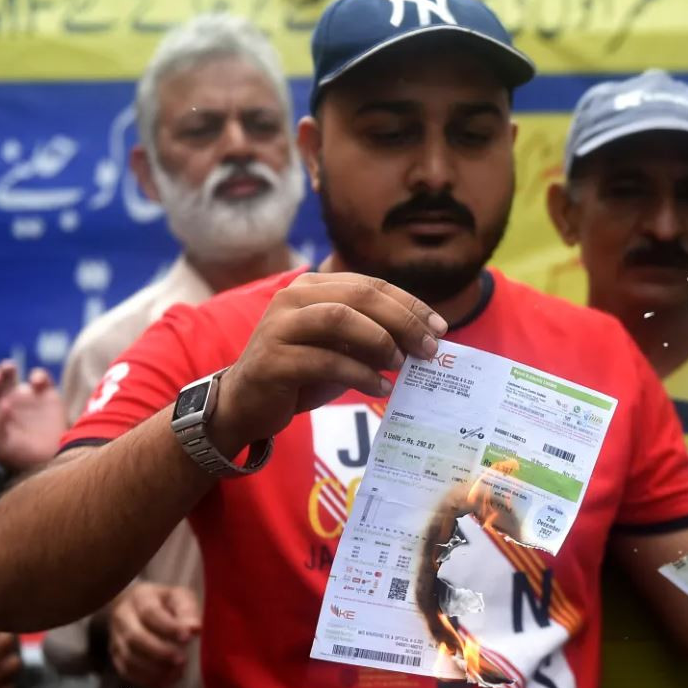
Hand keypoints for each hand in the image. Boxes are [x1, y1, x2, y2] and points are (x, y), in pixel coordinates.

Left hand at [0, 359, 66, 471]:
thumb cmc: (20, 457)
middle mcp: (3, 398)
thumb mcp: (0, 445)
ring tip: (9, 371)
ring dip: (6, 367)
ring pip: (10, 371)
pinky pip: (40, 376)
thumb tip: (2, 404)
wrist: (50, 461)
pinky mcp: (45, 394)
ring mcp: (24, 395)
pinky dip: (38, 375)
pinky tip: (36, 383)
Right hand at [108, 582, 200, 687]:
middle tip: (182, 660)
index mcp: (140, 598)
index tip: (188, 638)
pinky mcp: (115, 656)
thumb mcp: (178, 597)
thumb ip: (186, 610)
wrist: (135, 606)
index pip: (151, 613)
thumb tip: (195, 628)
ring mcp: (116, 638)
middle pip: (135, 638)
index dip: (169, 627)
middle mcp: (123, 618)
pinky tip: (166, 681)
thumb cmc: (164, 602)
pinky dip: (146, 680)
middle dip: (160, 652)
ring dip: (154, 670)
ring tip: (178, 672)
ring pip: (129, 658)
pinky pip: (126, 672)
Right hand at [211, 272, 446, 451]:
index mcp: (313, 286)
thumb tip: (424, 339)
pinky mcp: (272, 359)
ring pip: (339, 318)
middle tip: (429, 348)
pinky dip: (359, 374)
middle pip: (359, 296)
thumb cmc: (301, 372)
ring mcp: (279, 326)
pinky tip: (380, 388)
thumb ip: (373, 336)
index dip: (410, 304)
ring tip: (402, 364)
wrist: (246, 403)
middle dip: (402, 320)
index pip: (371, 285)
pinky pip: (324, 360)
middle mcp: (293, 297)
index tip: (440, 328)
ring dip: (379, 340)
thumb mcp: (341, 348)